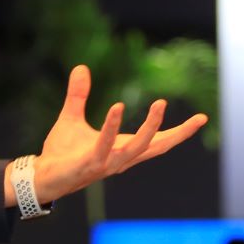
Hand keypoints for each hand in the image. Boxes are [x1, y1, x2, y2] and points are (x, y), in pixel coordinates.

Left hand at [10, 65, 208, 207]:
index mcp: (122, 148)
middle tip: (199, 118)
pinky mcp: (90, 164)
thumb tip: (81, 67)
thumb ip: (78, 94)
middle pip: (157, 148)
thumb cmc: (61, 152)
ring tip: (161, 104)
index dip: (179, 131)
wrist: (42, 176)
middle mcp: (121, 158)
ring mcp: (107, 163)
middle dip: (179, 134)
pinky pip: (104, 144)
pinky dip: (111, 126)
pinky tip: (117, 106)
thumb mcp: (71, 117)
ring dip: (150, 127)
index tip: (201, 118)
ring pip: (137, 148)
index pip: (157, 141)